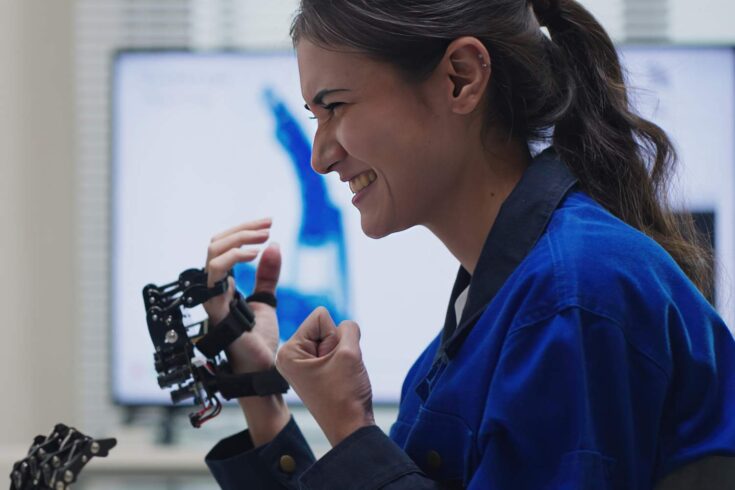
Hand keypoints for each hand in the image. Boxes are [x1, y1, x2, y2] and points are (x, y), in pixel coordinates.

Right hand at [203, 218, 280, 372]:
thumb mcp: (267, 299)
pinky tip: (255, 255)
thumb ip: (267, 275)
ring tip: (263, 238)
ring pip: (212, 253)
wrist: (262, 368)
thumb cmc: (259, 341)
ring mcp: (212, 297)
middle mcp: (213, 289)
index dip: (243, 230)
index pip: (223, 246)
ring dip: (239, 238)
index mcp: (223, 285)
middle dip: (242, 229)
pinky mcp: (216, 308)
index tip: (268, 224)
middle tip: (268, 225)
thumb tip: (274, 246)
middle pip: (215, 244)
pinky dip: (234, 257)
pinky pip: (215, 274)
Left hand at [276, 307, 374, 446]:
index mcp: (288, 351)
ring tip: (339, 376)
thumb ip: (349, 328)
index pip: (320, 317)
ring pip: (333, 339)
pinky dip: (344, 361)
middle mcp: (291, 356)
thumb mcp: (349, 353)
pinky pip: (335, 351)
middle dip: (338, 345)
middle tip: (336, 372)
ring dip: (343, 354)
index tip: (332, 363)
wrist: (351, 429)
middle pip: (325, 327)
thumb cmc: (345, 395)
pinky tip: (341, 379)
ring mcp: (303, 364)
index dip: (334, 337)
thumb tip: (347, 326)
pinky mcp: (315, 370)